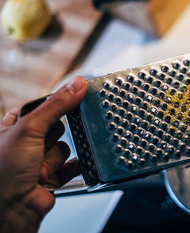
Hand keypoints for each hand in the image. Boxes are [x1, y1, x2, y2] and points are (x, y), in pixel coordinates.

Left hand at [0, 76, 86, 232]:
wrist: (9, 210)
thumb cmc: (2, 172)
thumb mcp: (29, 128)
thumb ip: (56, 106)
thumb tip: (77, 85)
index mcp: (12, 127)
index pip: (41, 107)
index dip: (54, 105)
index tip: (73, 97)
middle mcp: (25, 144)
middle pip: (56, 127)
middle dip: (52, 137)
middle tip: (42, 143)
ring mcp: (38, 161)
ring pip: (63, 147)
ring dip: (55, 158)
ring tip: (41, 167)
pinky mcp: (52, 178)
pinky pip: (71, 167)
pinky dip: (73, 168)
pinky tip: (68, 169)